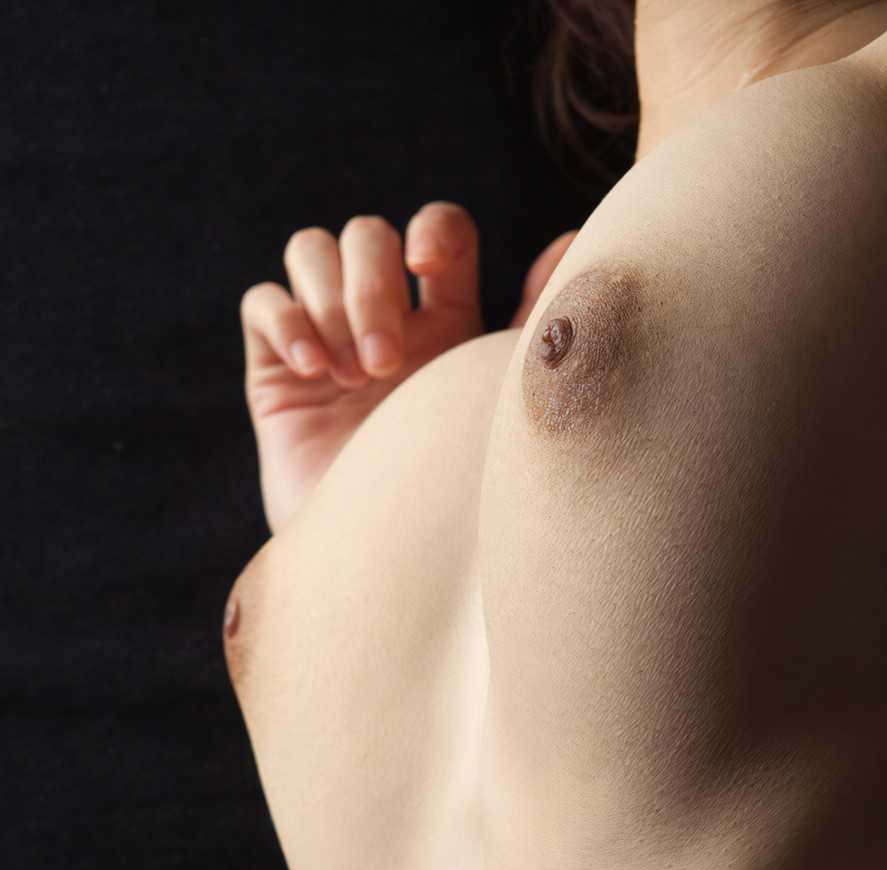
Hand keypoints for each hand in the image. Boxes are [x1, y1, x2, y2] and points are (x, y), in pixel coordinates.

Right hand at [239, 204, 577, 533]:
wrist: (391, 571)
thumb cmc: (456, 494)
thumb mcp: (497, 400)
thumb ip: (532, 324)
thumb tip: (575, 242)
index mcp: (447, 322)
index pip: (438, 231)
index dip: (431, 231)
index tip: (428, 271)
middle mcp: (385, 321)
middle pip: (366, 233)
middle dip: (371, 286)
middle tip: (384, 366)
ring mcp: (327, 340)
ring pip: (309, 248)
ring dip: (330, 301)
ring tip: (350, 378)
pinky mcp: (277, 372)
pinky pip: (262, 300)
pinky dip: (285, 319)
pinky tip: (313, 371)